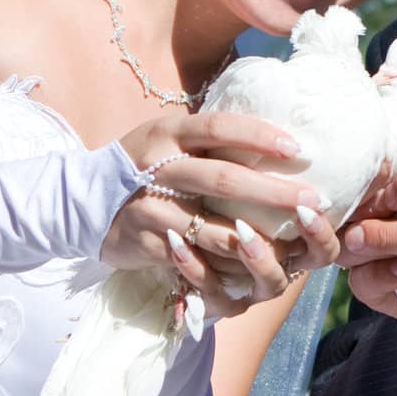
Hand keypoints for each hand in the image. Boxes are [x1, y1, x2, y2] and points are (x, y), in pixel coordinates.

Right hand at [101, 111, 326, 316]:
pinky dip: (226, 266)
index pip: (219, 127)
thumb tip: (272, 137)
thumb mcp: (168, 139)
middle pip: (223, 178)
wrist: (83, 202)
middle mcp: (157, 165)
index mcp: (168, 132)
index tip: (298, 148)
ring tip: (295, 242)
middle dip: (273, 192)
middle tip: (313, 199)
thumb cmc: (143, 165)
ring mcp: (150, 206)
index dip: (259, 135)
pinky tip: (256, 269)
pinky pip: (194, 260)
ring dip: (257, 239)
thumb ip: (207, 139)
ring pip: (212, 227)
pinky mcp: (146, 242)